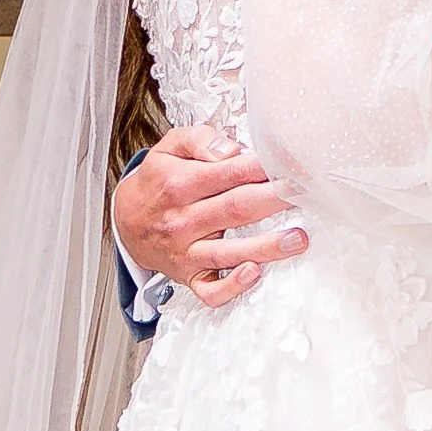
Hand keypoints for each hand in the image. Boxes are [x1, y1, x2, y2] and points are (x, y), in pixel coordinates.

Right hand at [112, 126, 306, 308]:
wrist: (126, 221)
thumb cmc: (158, 182)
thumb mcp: (169, 148)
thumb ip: (200, 140)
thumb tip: (231, 150)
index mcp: (180, 184)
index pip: (228, 173)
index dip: (261, 167)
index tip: (289, 163)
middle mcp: (183, 220)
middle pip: (236, 209)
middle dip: (274, 200)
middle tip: (305, 194)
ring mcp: (186, 251)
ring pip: (229, 252)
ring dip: (266, 247)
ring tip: (298, 239)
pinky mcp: (189, 276)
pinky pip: (209, 290)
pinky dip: (232, 286)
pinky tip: (254, 273)